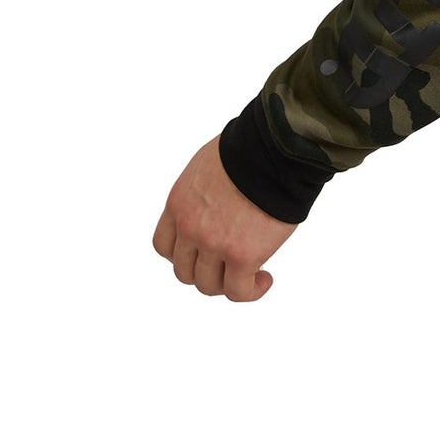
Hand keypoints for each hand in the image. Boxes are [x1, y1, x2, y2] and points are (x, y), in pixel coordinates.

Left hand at [151, 133, 296, 300]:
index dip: (184, 253)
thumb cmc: (250, 148)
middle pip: (184, 271)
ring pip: (209, 285)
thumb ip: (203, 193)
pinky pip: (239, 291)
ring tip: (251, 274)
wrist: (274, 149)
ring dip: (228, 283)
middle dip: (207, 270)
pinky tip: (264, 279)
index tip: (203, 252)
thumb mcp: (208, 166)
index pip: (165, 245)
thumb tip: (217, 203)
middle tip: (230, 264)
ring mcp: (214, 244)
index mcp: (179, 204)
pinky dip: (251, 291)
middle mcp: (190, 228)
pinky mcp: (242, 256)